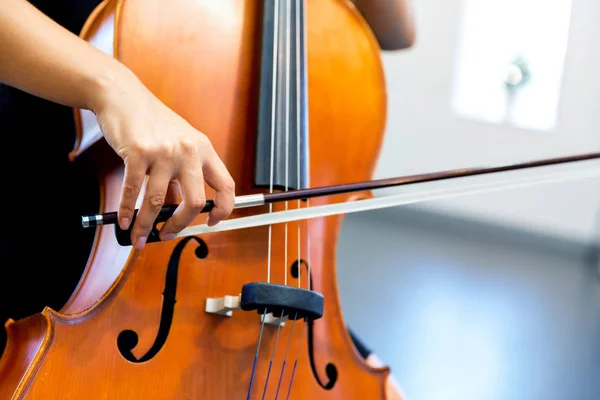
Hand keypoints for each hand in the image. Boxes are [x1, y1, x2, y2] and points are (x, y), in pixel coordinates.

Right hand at [93, 70, 234, 249]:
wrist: (123, 96)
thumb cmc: (151, 122)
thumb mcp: (176, 145)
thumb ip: (178, 176)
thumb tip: (173, 210)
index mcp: (204, 149)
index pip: (226, 185)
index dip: (224, 209)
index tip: (212, 222)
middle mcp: (189, 151)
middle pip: (195, 201)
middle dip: (180, 225)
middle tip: (168, 235)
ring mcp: (164, 152)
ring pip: (158, 202)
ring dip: (147, 225)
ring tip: (139, 236)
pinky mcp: (138, 152)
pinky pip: (133, 191)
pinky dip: (127, 211)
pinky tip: (125, 221)